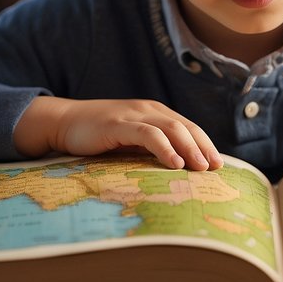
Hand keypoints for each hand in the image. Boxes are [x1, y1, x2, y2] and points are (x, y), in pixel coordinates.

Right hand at [14, 96, 221, 170]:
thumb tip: (174, 171)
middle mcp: (149, 110)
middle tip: (215, 168)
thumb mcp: (129, 142)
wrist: (63, 122)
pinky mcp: (119, 124)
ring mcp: (134, 115)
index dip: (205, 144)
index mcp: (155, 113)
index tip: (218, 164)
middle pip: (185, 127)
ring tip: (200, 168)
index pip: (188, 127)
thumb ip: (149, 149)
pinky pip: (148, 134)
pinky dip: (164, 147)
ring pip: (171, 128)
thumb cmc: (98, 136)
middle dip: (203, 147)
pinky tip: (174, 162)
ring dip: (189, 148)